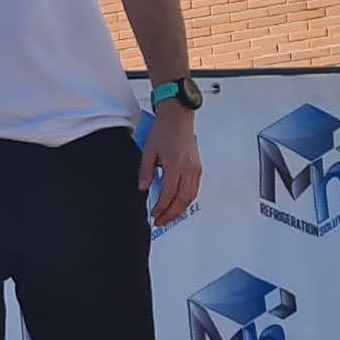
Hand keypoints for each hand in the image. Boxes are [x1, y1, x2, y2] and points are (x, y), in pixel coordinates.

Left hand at [141, 103, 201, 226]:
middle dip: (172, 213)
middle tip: (160, 221)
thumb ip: (145, 171)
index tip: (154, 214)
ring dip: (180, 209)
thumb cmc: (164, 130)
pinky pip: (194, 189)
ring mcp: (195, 169)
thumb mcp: (148, 150)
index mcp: (175, 164)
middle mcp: (188, 168)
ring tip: (168, 216)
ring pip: (191, 196)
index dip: (161, 207)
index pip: (169, 193)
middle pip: (183, 199)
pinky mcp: (198, 168)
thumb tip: (142, 188)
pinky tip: (177, 204)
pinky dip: (186, 200)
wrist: (178, 118)